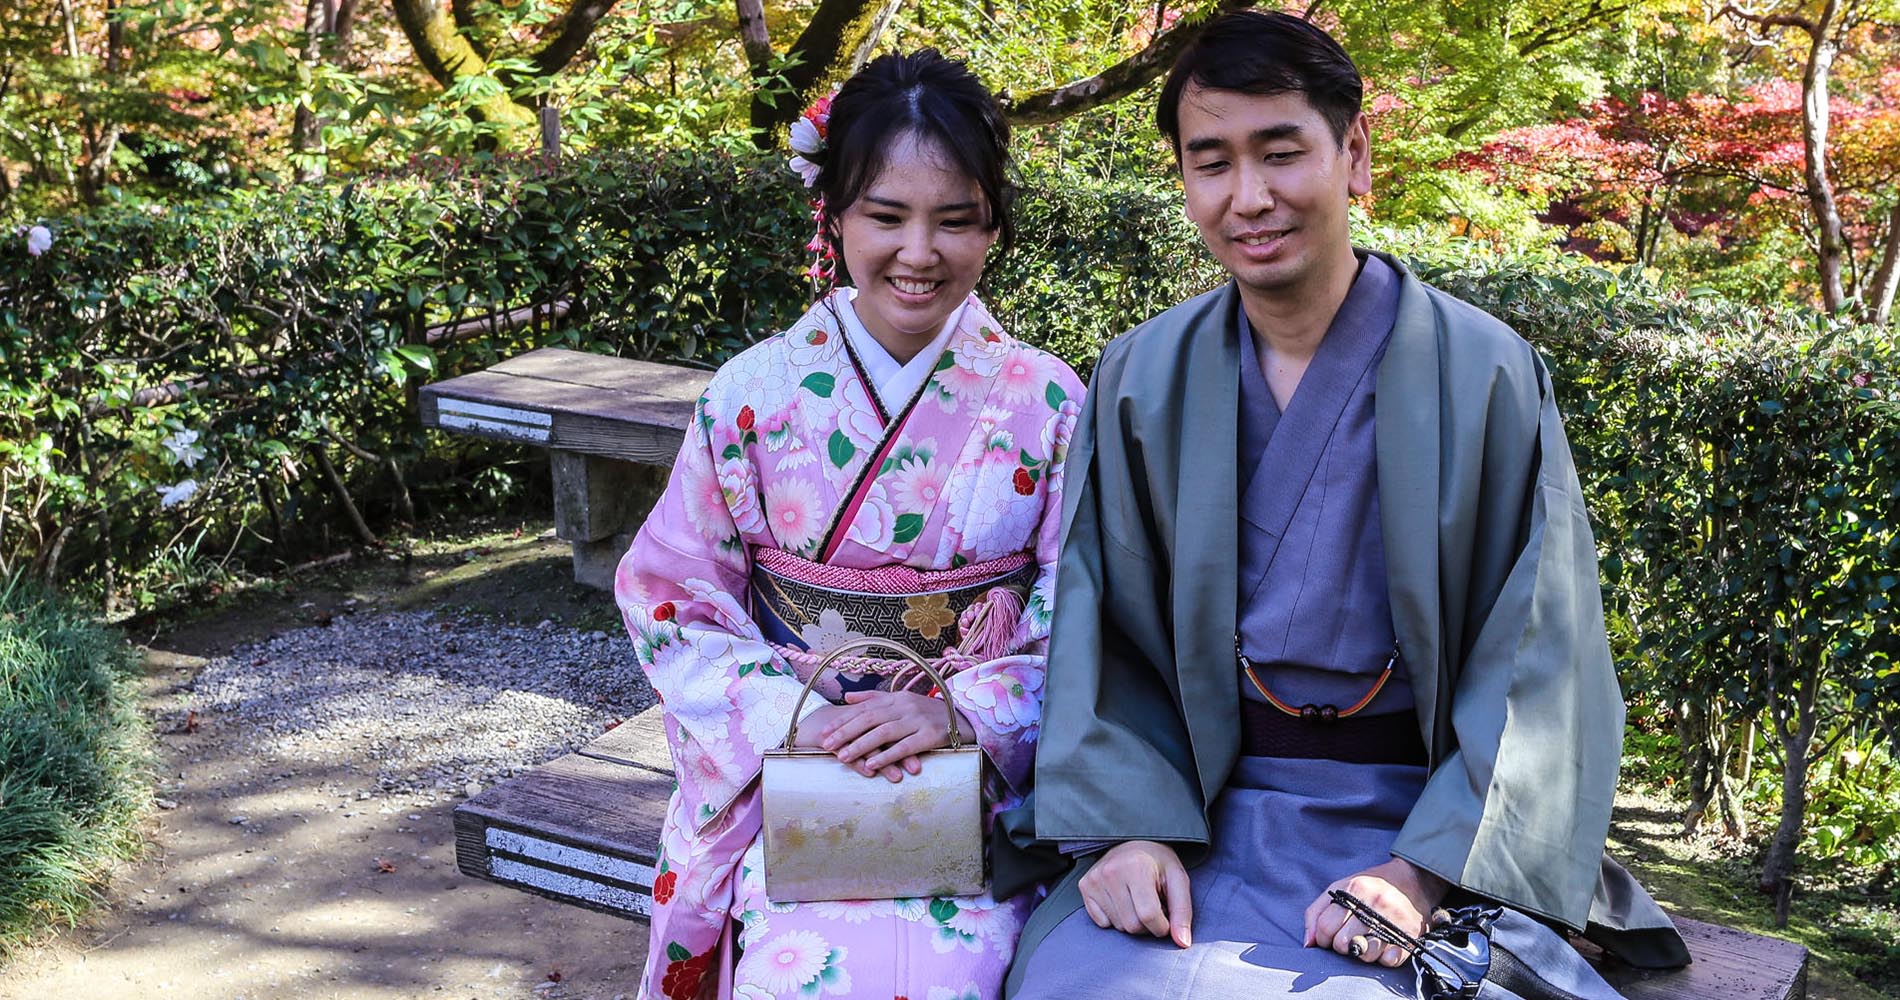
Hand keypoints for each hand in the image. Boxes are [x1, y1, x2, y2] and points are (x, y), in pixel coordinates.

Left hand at [813, 691, 977, 782]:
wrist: (964, 718)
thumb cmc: (929, 712)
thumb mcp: (902, 700)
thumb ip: (874, 698)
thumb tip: (848, 698)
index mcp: (896, 698)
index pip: (864, 708)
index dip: (843, 720)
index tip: (824, 732)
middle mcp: (905, 707)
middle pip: (870, 719)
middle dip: (846, 732)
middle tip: (827, 745)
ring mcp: (918, 721)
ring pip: (884, 732)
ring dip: (861, 745)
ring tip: (843, 756)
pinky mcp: (930, 736)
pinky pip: (905, 747)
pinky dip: (887, 756)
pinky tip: (872, 765)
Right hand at [1078, 840, 1192, 947]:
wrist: (1132, 841)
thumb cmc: (1158, 863)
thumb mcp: (1178, 880)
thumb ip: (1182, 911)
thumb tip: (1183, 943)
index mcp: (1136, 867)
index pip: (1148, 915)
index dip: (1162, 926)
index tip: (1166, 918)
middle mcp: (1111, 872)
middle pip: (1132, 925)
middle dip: (1147, 925)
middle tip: (1152, 906)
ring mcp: (1094, 879)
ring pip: (1118, 926)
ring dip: (1132, 922)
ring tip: (1137, 901)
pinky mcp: (1084, 886)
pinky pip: (1102, 923)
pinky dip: (1115, 919)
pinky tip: (1121, 901)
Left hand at [1303, 858, 1448, 967]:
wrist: (1414, 879)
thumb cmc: (1370, 887)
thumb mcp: (1340, 888)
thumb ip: (1317, 912)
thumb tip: (1308, 944)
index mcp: (1353, 891)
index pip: (1326, 926)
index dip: (1323, 938)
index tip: (1329, 937)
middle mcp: (1373, 905)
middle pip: (1343, 943)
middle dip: (1341, 946)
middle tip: (1349, 938)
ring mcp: (1393, 921)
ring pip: (1365, 954)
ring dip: (1362, 953)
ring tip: (1366, 940)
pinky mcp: (1409, 936)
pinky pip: (1388, 960)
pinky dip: (1383, 958)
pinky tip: (1383, 947)